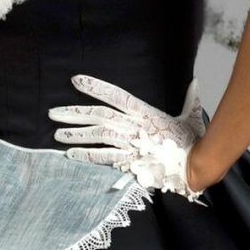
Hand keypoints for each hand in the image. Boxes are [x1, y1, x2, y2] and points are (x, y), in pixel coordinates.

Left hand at [47, 74, 209, 202]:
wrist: (195, 167)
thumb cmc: (193, 143)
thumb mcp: (192, 117)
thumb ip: (190, 99)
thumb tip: (196, 83)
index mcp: (146, 113)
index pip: (116, 96)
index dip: (96, 87)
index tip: (76, 81)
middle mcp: (134, 126)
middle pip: (99, 115)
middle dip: (75, 114)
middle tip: (53, 112)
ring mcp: (131, 144)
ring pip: (98, 135)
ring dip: (76, 135)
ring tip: (57, 134)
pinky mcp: (130, 161)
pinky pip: (104, 158)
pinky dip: (87, 156)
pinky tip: (71, 155)